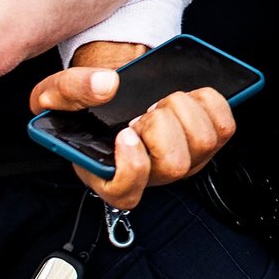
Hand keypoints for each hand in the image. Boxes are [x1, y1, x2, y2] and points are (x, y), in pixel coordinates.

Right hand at [32, 46, 239, 210]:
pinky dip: (209, 102)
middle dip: (161, 125)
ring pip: (203, 142)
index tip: (125, 133)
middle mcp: (151, 175)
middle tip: (145, 110)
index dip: (132, 166)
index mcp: (109, 176)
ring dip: (183, 110)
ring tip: (163, 102)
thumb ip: (68, 89)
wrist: (114, 88)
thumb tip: (107, 85)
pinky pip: (225, 124)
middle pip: (174, 164)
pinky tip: (188, 97)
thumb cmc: (86, 102)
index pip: (127, 193)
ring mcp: (183, 161)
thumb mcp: (53, 95)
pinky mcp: (208, 141)